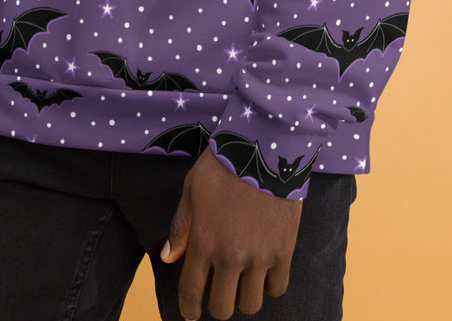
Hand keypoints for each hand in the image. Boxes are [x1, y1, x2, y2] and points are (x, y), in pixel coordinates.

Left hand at [161, 148, 302, 319]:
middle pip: (222, 308)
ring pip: (250, 304)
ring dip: (243, 296)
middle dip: (217, 304)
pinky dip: (269, 284)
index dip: (189, 309)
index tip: (191, 314)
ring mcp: (259, 256)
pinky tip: (264, 269)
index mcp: (204, 242)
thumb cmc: (223, 165)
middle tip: (219, 290)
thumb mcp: (192, 190)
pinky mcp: (283, 250)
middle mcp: (230, 256)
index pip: (191, 293)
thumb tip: (168, 258)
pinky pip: (277, 287)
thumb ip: (181, 227)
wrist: (264, 148)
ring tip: (243, 280)